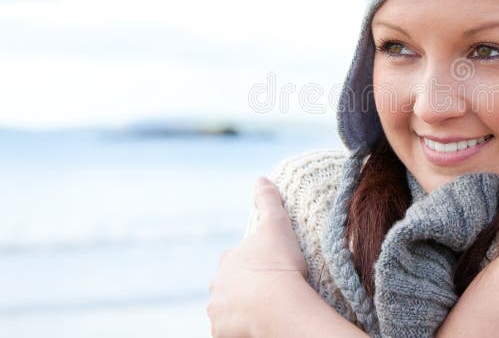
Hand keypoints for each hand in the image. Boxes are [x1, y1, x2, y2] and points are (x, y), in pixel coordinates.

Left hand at [207, 177, 307, 337]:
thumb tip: (261, 179)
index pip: (237, 260)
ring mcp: (219, 313)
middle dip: (244, 287)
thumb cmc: (278, 265)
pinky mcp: (223, 334)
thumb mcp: (277, 225)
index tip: (272, 267)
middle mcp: (217, 287)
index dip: (254, 263)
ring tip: (266, 309)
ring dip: (242, 308)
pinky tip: (258, 324)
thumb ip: (268, 200)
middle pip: (230, 286)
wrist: (278, 306)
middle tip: (271, 290)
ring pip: (229, 309)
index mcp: (227, 261)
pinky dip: (241, 327)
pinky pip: (231, 330)